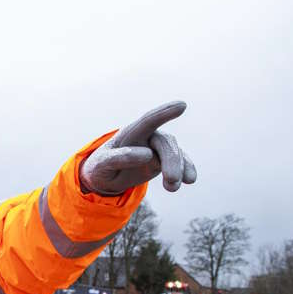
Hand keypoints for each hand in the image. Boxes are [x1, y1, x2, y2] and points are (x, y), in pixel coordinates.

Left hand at [80, 101, 196, 195]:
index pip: (148, 120)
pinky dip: (187, 169)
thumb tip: (148, 154)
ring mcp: (158, 147)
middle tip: (171, 180)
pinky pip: (180, 162)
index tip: (182, 105)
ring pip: (174, 152)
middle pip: (164, 142)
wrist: (108, 175)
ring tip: (172, 188)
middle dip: (171, 160)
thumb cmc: (102, 166)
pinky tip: (190, 179)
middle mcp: (147, 136)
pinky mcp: (165, 159)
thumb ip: (119, 158)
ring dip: (178, 169)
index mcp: (130, 133)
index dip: (164, 113)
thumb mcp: (102, 165)